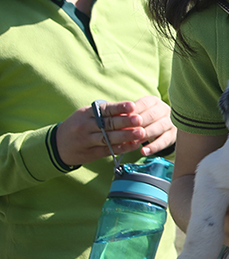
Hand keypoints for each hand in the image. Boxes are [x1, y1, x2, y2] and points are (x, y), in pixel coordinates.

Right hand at [55, 96, 176, 166]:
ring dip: (126, 136)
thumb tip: (130, 110)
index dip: (119, 107)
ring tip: (141, 133)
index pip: (104, 109)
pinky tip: (134, 145)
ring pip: (108, 138)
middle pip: (108, 124)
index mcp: (86, 113)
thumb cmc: (78, 125)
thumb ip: (105, 113)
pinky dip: (122, 148)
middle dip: (125, 122)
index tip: (132, 105)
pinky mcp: (91, 153)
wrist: (57, 145)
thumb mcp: (86, 115)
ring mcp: (87, 140)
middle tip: (140, 119)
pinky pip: (108, 150)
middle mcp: (86, 126)